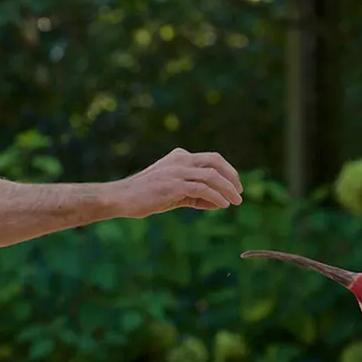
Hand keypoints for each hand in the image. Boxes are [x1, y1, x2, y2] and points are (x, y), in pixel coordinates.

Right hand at [116, 149, 242, 215]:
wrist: (121, 197)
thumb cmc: (144, 196)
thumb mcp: (172, 192)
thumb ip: (194, 194)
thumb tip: (218, 202)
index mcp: (179, 157)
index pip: (210, 159)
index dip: (227, 171)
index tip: (235, 185)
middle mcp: (180, 159)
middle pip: (215, 161)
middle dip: (231, 176)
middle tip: (240, 191)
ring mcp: (177, 171)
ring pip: (212, 175)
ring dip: (228, 189)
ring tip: (236, 201)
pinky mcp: (175, 184)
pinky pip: (203, 189)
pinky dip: (216, 197)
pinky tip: (223, 205)